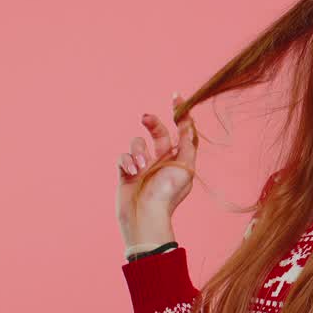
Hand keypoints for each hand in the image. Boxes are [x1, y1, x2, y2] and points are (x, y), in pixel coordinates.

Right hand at [117, 92, 199, 247]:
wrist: (145, 215)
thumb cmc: (168, 195)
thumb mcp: (185, 168)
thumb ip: (188, 145)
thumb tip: (189, 125)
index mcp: (178, 158)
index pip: (182, 131)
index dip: (180, 114)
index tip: (176, 97)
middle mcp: (161, 159)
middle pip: (157, 131)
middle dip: (152, 122)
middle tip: (145, 118)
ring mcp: (143, 165)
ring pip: (137, 143)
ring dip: (138, 151)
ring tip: (142, 167)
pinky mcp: (126, 172)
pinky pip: (123, 156)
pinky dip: (126, 162)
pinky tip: (131, 172)